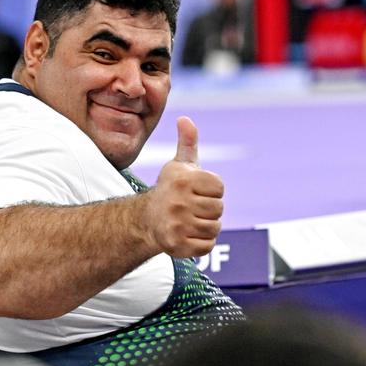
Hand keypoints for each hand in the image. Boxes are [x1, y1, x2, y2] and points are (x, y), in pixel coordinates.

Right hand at [142, 116, 223, 257]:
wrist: (146, 219)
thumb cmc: (170, 189)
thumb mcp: (179, 165)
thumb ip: (188, 142)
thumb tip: (185, 119)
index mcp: (183, 180)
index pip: (219, 188)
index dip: (211, 190)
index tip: (196, 191)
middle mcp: (178, 202)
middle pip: (219, 209)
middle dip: (209, 209)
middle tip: (192, 207)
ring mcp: (177, 225)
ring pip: (215, 228)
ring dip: (206, 226)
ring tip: (190, 220)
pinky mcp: (178, 245)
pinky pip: (207, 246)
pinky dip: (202, 243)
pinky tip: (188, 234)